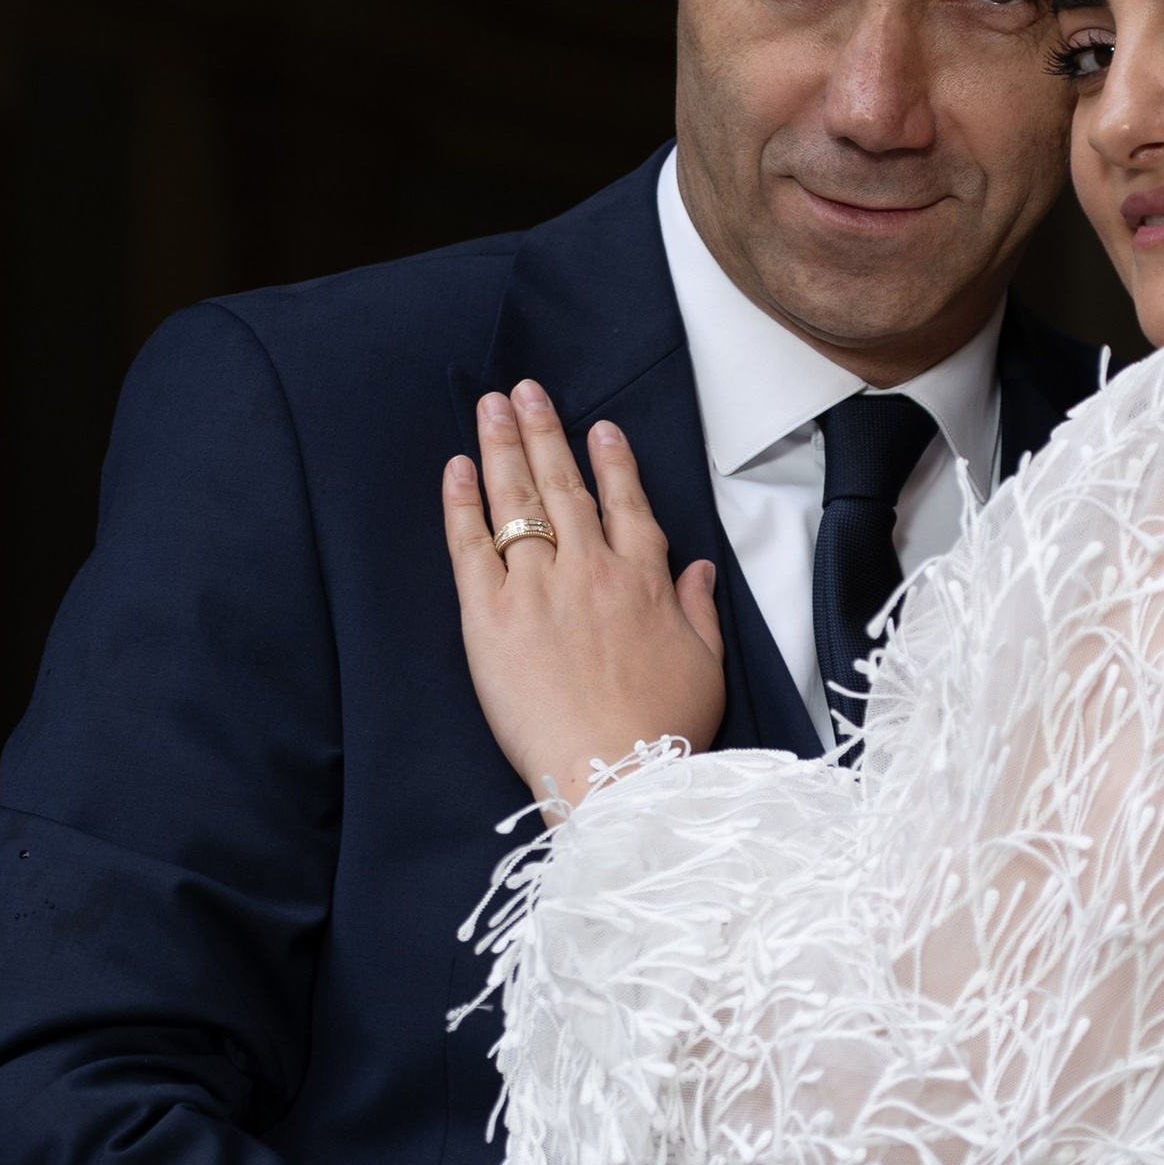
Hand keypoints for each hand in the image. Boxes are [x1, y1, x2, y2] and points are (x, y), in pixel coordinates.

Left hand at [445, 383, 725, 814]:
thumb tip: (699, 568)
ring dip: (503, 447)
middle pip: (564, 487)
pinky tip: (457, 469)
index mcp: (644, 580)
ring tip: (492, 407)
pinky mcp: (489, 616)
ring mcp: (536, 588)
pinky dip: (462, 503)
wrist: (616, 774)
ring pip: (517, 502)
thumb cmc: (665, 730)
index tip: (600, 429)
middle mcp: (590, 570)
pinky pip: (471, 545)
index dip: (612, 463)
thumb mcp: (707, 665)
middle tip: (527, 391)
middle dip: (545, 432)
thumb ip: (699, 608)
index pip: (626, 503)